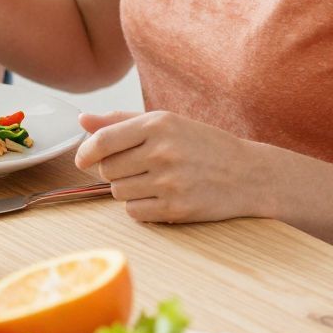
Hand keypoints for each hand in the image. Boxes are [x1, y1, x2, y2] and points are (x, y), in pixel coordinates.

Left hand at [71, 110, 268, 224]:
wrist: (249, 175)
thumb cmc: (203, 145)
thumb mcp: (167, 123)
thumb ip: (121, 121)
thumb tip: (83, 120)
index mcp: (158, 124)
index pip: (103, 141)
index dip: (86, 152)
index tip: (83, 159)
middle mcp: (162, 152)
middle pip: (107, 170)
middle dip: (113, 171)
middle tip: (135, 168)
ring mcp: (170, 182)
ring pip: (118, 192)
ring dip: (127, 190)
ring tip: (152, 182)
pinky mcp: (177, 209)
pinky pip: (134, 212)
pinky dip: (140, 208)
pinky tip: (160, 197)